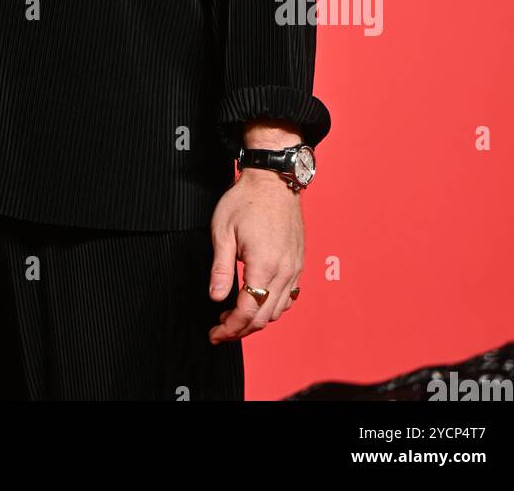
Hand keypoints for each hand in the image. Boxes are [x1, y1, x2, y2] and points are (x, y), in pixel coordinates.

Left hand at [208, 169, 303, 342]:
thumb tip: (216, 298)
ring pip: (278, 310)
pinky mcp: (298, 263)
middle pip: (264, 317)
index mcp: (264, 265)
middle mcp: (284, 271)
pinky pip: (289, 297)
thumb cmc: (245, 201)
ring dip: (257, 320)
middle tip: (220, 329)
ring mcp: (294, 268)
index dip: (230, 328)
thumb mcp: (223, 231)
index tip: (215, 334)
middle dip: (241, 329)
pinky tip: (258, 302)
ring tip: (234, 317)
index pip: (248, 311)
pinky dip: (273, 307)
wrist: (273, 180)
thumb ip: (220, 268)